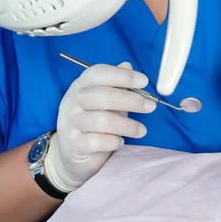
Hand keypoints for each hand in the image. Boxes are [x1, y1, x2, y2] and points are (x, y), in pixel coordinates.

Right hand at [44, 62, 156, 193]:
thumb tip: (128, 65)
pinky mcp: (72, 145)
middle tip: (150, 106)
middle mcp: (72, 101)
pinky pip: (95, 141)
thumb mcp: (105, 101)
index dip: (122, 75)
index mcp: (80, 85)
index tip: (144, 81)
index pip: (97, 73)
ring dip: (126, 124)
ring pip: (100, 119)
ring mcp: (70, 123)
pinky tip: (120, 142)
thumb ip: (116, 85)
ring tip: (141, 130)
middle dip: (131, 100)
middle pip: (101, 95)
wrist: (71, 155)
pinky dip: (112, 141)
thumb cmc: (94, 123)